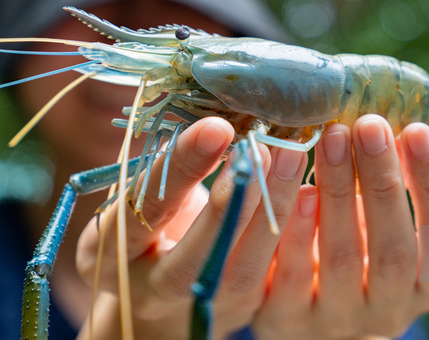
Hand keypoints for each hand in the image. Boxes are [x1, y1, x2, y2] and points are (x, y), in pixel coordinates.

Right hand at [75, 117, 307, 338]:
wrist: (157, 280)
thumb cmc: (147, 218)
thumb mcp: (139, 192)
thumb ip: (168, 168)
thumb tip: (217, 118)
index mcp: (116, 249)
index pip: (148, 209)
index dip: (181, 169)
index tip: (217, 127)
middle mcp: (153, 289)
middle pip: (196, 258)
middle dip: (233, 202)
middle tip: (264, 148)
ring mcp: (199, 307)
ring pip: (242, 272)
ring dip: (271, 212)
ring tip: (292, 157)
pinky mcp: (240, 309)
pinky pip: (270, 278)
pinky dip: (294, 233)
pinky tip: (313, 190)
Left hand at [253, 114, 428, 339]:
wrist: (300, 309)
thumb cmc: (351, 249)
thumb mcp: (381, 226)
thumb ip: (392, 189)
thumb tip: (392, 123)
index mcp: (425, 286)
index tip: (418, 131)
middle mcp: (388, 312)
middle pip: (393, 251)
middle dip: (382, 182)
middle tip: (369, 126)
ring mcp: (336, 320)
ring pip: (342, 258)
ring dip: (338, 191)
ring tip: (332, 137)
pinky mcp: (285, 320)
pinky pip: (291, 274)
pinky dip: (296, 227)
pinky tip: (299, 187)